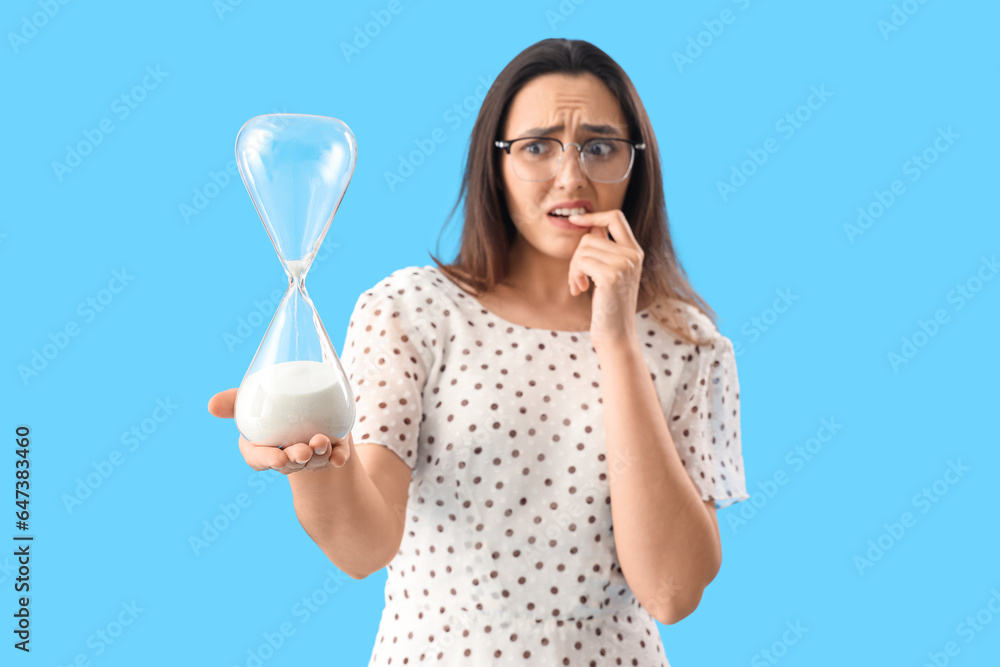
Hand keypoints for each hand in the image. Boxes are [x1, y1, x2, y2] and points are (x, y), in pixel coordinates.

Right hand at [207, 388, 351, 474]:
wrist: (306, 404)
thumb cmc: (273, 404)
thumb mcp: (253, 400)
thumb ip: (234, 402)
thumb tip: (212, 405)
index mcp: (262, 445)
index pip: (258, 459)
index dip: (265, 461)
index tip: (276, 458)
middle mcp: (286, 455)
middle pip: (288, 463)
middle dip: (296, 459)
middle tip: (302, 452)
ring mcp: (310, 455)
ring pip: (314, 461)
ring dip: (319, 455)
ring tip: (321, 443)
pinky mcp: (332, 448)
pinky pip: (336, 457)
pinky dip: (338, 457)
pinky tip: (341, 456)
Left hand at [566, 209, 643, 351]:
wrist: (616, 335)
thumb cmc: (609, 307)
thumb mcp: (611, 274)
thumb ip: (605, 251)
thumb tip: (590, 227)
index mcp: (635, 252)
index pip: (615, 217)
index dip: (593, 215)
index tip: (574, 220)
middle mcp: (633, 255)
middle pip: (590, 237)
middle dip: (576, 258)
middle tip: (577, 279)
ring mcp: (624, 264)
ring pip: (583, 250)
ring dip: (574, 269)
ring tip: (579, 287)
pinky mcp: (611, 275)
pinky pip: (580, 262)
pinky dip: (574, 276)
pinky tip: (580, 290)